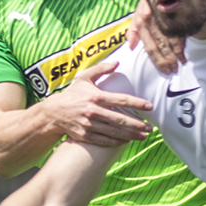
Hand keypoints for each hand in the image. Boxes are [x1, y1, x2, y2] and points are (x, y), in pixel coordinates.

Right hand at [36, 62, 150, 146]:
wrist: (54, 113)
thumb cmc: (72, 94)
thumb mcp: (84, 78)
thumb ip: (101, 69)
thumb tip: (117, 62)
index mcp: (96, 97)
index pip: (121, 100)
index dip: (137, 103)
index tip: (150, 106)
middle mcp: (93, 112)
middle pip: (120, 120)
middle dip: (137, 125)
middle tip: (151, 128)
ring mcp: (89, 125)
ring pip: (114, 132)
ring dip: (131, 135)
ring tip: (143, 136)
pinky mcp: (85, 136)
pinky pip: (104, 141)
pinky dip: (117, 142)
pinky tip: (127, 140)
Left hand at [125, 0, 186, 74]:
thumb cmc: (147, 3)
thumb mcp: (136, 14)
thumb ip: (132, 31)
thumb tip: (130, 47)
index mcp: (143, 22)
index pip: (150, 47)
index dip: (157, 60)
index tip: (164, 70)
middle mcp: (154, 21)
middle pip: (162, 46)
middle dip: (168, 60)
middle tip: (173, 70)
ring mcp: (166, 18)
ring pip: (172, 40)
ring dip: (177, 54)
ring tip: (181, 64)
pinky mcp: (176, 14)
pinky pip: (180, 32)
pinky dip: (183, 44)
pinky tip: (185, 52)